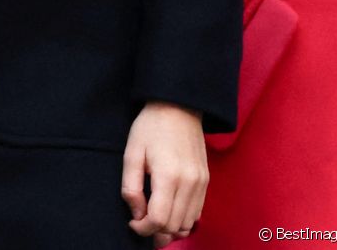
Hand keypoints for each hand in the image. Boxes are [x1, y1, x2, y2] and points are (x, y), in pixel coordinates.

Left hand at [121, 101, 207, 246]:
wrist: (178, 105)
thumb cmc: (151, 126)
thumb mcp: (132, 153)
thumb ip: (131, 188)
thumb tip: (137, 215)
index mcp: (169, 175)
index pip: (159, 220)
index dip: (143, 229)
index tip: (132, 222)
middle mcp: (189, 182)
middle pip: (174, 226)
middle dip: (155, 231)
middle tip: (141, 222)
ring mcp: (201, 182)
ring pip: (188, 224)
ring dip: (171, 228)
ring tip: (155, 219)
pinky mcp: (206, 179)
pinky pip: (197, 212)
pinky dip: (183, 219)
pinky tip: (170, 209)